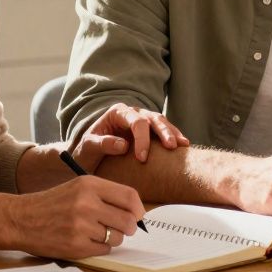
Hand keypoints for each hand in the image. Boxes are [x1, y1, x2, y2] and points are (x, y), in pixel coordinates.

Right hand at [5, 176, 144, 258]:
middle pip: (128, 220)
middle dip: (128, 227)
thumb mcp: (77, 188)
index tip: (138, 216)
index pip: (129, 196)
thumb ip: (106, 195)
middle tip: (119, 228)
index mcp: (88, 184)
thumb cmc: (52, 204)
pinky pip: (104, 249)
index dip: (138, 209)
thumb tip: (137, 213)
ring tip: (94, 232)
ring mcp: (81, 225)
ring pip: (117, 237)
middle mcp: (86, 203)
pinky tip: (84, 240)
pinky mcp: (76, 245)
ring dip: (111, 238)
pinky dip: (99, 247)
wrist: (20, 219)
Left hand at [73, 103, 190, 170]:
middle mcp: (132, 113)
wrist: (89, 156)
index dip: (142, 139)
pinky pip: (164, 131)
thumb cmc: (87, 150)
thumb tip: (123, 145)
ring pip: (161, 122)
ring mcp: (143, 121)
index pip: (136, 122)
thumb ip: (102, 144)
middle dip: (164, 132)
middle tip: (171, 147)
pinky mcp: (149, 132)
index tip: (142, 158)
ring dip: (173, 133)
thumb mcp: (89, 147)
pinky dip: (174, 137)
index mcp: (117, 113)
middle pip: (152, 119)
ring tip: (183, 145)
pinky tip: (183, 146)